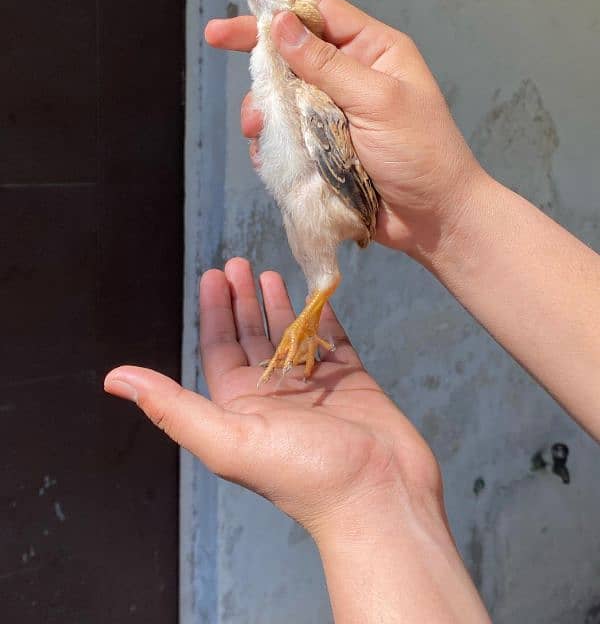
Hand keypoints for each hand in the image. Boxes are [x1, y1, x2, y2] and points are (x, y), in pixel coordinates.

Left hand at [104, 258, 441, 539]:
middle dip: (242, 299)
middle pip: (250, 336)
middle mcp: (272, 394)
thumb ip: (172, 407)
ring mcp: (313, 386)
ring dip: (277, 304)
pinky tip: (315, 295)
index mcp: (240, 406)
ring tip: (270, 272)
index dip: (214, 309)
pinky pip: (331, 339)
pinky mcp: (350, 381)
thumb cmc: (304, 474)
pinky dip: (321, 316)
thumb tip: (114, 380)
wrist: (378, 496)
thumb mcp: (228, 439)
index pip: (219, 347)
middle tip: (238, 262)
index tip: (213, 273)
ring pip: (289, 335)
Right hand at [205, 0, 486, 258]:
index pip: (320, 9)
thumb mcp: (377, 102)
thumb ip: (326, 65)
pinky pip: (285, 133)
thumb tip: (281, 24)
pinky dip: (272, 140)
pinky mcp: (322, 147)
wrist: (433, 219)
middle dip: (257, 47)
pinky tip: (266, 150)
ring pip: (282, 95)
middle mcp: (350, 75)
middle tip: (214, 36)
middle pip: (293, 50)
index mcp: (373, 51)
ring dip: (264, 106)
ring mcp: (334, 112)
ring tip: (258, 125)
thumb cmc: (420, 153)